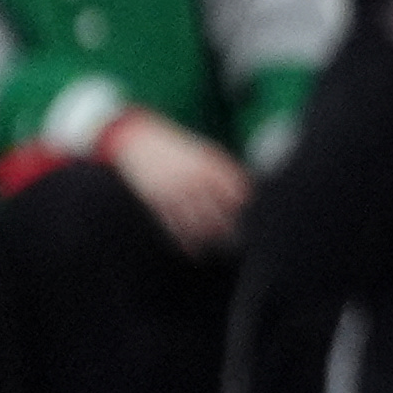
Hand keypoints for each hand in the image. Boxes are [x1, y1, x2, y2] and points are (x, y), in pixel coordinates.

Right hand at [101, 110, 250, 251]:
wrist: (139, 142)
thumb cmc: (179, 149)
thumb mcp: (206, 152)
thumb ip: (225, 171)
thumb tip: (247, 194)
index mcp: (208, 166)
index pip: (235, 191)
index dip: (245, 204)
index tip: (253, 214)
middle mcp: (191, 180)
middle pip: (218, 211)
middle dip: (232, 228)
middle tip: (243, 241)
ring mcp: (172, 192)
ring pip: (196, 223)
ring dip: (210, 239)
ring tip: (223, 250)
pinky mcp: (156, 202)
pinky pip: (173, 226)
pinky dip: (185, 240)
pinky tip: (195, 251)